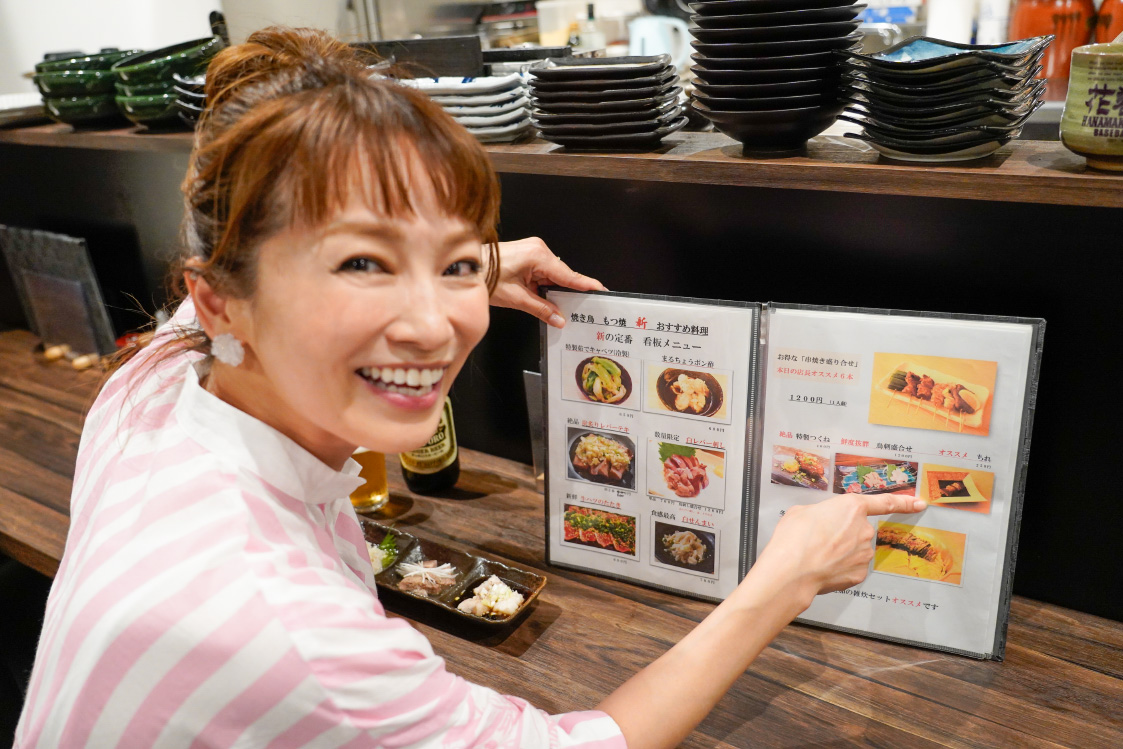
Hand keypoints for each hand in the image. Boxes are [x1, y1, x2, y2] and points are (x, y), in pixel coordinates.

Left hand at [489, 237, 605, 326]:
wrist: (465, 267)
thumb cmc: (485, 276)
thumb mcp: (516, 298)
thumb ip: (541, 308)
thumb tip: (559, 319)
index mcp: (538, 256)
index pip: (568, 274)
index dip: (585, 285)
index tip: (601, 290)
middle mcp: (538, 249)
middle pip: (562, 274)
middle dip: (568, 292)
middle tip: (581, 308)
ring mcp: (533, 250)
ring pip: (552, 274)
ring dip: (553, 289)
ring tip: (558, 306)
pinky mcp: (527, 254)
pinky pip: (543, 271)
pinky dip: (545, 284)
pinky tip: (545, 297)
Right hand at [752, 493, 926, 609]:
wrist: (793, 571)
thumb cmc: (794, 538)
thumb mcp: (801, 512)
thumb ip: (819, 513)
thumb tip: (819, 522)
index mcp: (851, 507)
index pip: (885, 503)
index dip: (904, 502)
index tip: (918, 503)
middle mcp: (863, 529)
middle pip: (857, 530)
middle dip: (842, 535)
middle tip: (818, 540)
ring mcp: (864, 554)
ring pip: (854, 550)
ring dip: (840, 552)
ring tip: (816, 556)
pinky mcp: (860, 574)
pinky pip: (851, 568)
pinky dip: (839, 568)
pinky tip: (823, 568)